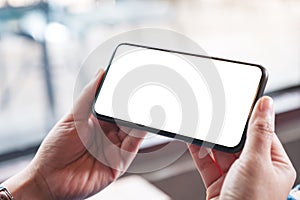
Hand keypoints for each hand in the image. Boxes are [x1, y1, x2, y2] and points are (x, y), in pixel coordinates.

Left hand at [2, 70, 145, 199]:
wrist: (49, 179)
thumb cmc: (56, 148)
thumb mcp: (73, 117)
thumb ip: (88, 96)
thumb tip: (101, 73)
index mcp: (97, 122)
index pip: (116, 106)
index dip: (124, 96)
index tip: (133, 82)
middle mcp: (108, 134)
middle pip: (126, 117)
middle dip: (135, 106)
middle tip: (143, 91)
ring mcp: (115, 148)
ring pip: (133, 130)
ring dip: (140, 118)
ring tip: (146, 104)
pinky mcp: (119, 162)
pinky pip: (133, 145)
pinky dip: (140, 134)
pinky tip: (143, 122)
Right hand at [189, 96, 295, 199]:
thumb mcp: (257, 161)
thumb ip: (258, 132)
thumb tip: (265, 105)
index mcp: (274, 164)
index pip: (263, 132)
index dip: (250, 118)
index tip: (239, 103)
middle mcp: (255, 170)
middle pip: (238, 142)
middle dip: (226, 132)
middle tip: (216, 116)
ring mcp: (235, 176)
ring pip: (221, 151)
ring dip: (210, 142)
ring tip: (203, 128)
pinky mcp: (218, 182)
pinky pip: (208, 162)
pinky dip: (200, 152)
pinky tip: (195, 142)